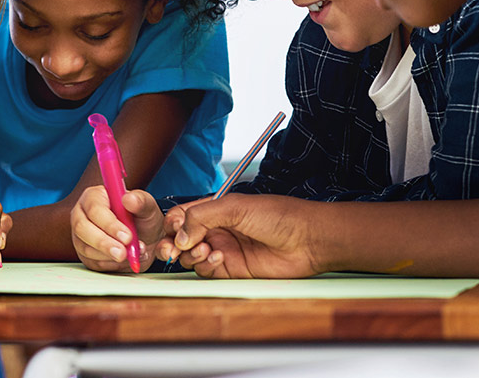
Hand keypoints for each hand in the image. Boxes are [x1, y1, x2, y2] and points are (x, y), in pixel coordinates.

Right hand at [70, 185, 163, 271]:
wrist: (146, 238)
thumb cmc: (142, 219)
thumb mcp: (148, 207)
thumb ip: (141, 202)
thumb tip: (129, 199)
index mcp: (94, 197)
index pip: (95, 209)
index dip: (110, 224)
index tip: (127, 236)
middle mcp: (82, 214)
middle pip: (82, 229)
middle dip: (104, 244)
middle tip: (123, 253)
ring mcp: (80, 235)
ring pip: (86, 249)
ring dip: (110, 256)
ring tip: (131, 255)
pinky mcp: (84, 254)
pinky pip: (92, 263)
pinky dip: (111, 265)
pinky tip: (125, 260)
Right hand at [167, 194, 322, 278]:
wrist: (307, 240)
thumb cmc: (278, 215)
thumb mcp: (234, 206)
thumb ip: (202, 216)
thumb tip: (178, 235)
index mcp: (215, 209)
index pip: (181, 216)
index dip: (172, 223)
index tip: (171, 229)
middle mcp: (216, 229)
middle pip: (181, 239)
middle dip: (172, 244)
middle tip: (172, 249)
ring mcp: (223, 249)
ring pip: (191, 256)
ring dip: (190, 254)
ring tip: (205, 249)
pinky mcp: (232, 269)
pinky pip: (207, 271)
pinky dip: (206, 265)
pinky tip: (218, 257)